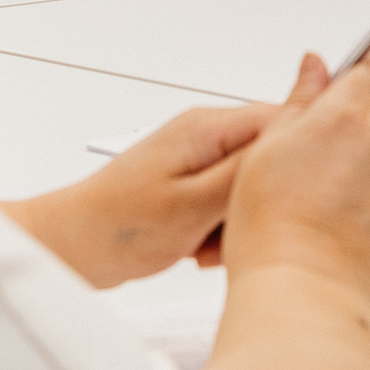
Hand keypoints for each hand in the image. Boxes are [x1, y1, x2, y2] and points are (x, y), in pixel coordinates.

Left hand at [1, 100, 281, 287]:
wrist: (70, 246)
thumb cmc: (118, 225)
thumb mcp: (194, 205)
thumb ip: (247, 172)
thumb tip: (295, 140)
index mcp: (209, 127)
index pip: (285, 121)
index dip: (299, 160)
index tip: (297, 198)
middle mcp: (206, 136)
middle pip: (270, 158)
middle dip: (263, 201)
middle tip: (232, 231)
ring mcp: (198, 161)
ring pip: (252, 187)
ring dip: (240, 222)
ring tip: (207, 244)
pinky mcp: (192, 186)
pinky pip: (229, 204)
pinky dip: (221, 230)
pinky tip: (198, 248)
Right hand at [220, 52, 369, 325]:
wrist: (304, 298)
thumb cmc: (274, 233)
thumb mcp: (265, 152)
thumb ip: (300, 102)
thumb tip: (316, 68)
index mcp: (347, 115)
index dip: (364, 79)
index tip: (356, 90)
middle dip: (356, 144)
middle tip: (318, 183)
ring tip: (330, 221)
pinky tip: (352, 240)